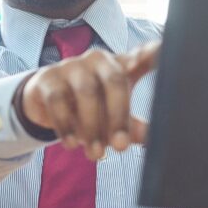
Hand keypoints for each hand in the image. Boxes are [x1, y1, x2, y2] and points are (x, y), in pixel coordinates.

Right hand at [19, 41, 159, 160]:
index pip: (142, 56)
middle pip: (114, 80)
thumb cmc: (88, 105)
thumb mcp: (111, 115)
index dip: (154, 53)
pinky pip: (57, 101)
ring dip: (91, 127)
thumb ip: (131, 125)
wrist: (43, 101)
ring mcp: (71, 66)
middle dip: (118, 116)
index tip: (163, 54)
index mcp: (120, 65)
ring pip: (86, 92)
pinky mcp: (47, 78)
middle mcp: (97, 59)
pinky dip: (66, 125)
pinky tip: (72, 144)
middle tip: (121, 147)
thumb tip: (148, 138)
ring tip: (95, 154)